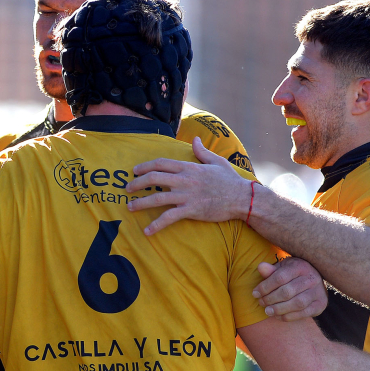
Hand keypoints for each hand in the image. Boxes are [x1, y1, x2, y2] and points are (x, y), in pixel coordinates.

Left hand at [126, 137, 251, 233]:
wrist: (242, 198)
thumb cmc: (230, 180)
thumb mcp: (216, 161)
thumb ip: (202, 151)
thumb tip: (195, 139)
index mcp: (189, 167)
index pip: (161, 163)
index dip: (145, 166)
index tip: (135, 171)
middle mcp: (184, 180)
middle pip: (154, 178)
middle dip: (137, 183)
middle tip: (127, 188)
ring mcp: (186, 195)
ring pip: (157, 199)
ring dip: (140, 203)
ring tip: (130, 207)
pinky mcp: (191, 210)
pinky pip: (169, 218)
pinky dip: (156, 225)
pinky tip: (147, 231)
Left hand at [253, 258, 327, 320]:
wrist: (314, 279)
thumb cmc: (292, 274)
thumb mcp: (282, 268)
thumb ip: (271, 270)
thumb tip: (260, 267)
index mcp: (300, 266)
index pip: (280, 278)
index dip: (265, 287)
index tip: (255, 293)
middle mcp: (312, 278)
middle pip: (287, 292)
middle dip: (270, 299)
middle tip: (261, 302)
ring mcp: (318, 291)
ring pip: (297, 304)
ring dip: (279, 309)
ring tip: (267, 311)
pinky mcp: (321, 304)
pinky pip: (304, 313)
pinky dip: (289, 316)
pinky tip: (278, 316)